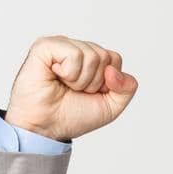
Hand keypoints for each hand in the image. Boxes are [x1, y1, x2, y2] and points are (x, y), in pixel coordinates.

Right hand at [4, 35, 139, 141]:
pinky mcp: (45, 46)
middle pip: (105, 56)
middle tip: (74, 90)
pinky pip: (74, 54)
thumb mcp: (111, 106)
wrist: (46, 128)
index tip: (89, 93)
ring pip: (92, 55)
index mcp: (90, 59)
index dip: (107, 83)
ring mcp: (60, 45)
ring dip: (80, 80)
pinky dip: (69, 73)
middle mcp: (76, 49)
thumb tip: (113, 70)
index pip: (114, 59)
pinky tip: (56, 76)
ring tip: (64, 85)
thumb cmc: (72, 115)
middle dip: (94, 82)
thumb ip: (127, 88)